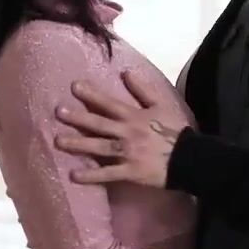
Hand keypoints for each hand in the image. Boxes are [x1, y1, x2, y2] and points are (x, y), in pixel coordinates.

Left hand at [55, 70, 189, 188]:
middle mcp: (127, 133)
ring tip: (58, 142)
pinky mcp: (130, 171)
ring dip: (78, 144)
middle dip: (77, 118)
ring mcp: (127, 153)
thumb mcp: (162, 104)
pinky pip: (107, 174)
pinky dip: (91, 176)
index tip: (74, 87)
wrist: (190, 159)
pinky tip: (74, 175)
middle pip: (98, 124)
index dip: (91, 95)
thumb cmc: (176, 130)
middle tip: (58, 112)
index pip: (109, 103)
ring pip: (98, 147)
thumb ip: (143, 89)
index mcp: (134, 116)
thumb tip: (125, 72)